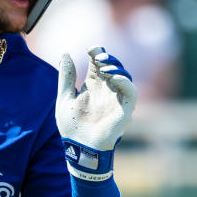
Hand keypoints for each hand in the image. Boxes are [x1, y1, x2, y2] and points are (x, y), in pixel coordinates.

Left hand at [56, 47, 136, 180]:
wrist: (79, 148)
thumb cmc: (71, 126)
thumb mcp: (64, 98)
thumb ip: (66, 77)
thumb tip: (66, 53)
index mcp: (93, 87)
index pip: (98, 65)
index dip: (97, 54)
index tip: (90, 49)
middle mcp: (106, 91)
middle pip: (112, 67)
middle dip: (107, 58)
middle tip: (97, 56)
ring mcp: (116, 100)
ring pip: (124, 76)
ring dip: (116, 68)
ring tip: (104, 67)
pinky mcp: (124, 110)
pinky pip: (131, 92)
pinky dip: (125, 82)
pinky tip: (114, 77)